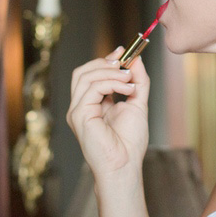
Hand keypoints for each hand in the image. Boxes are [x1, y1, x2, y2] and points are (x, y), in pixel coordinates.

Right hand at [66, 46, 150, 178]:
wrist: (125, 165)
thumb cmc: (129, 143)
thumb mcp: (138, 103)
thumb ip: (138, 81)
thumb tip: (136, 60)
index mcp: (91, 104)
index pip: (90, 74)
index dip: (105, 60)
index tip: (123, 51)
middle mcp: (80, 106)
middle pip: (83, 71)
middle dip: (105, 62)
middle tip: (124, 62)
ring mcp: (77, 111)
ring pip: (86, 76)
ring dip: (111, 72)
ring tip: (129, 80)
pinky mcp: (79, 115)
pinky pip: (92, 88)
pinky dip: (111, 83)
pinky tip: (127, 90)